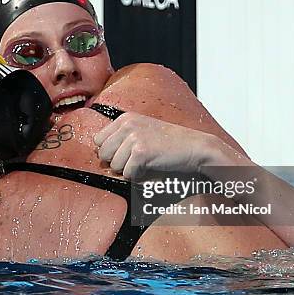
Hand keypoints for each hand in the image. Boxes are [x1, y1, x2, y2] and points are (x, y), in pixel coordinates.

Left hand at [93, 112, 221, 178]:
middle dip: (117, 162)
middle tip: (137, 161)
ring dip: (129, 170)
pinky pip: (128, 173)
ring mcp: (134, 137)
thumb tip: (101, 156)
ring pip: (115, 166)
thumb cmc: (170, 143)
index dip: (110, 152)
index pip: (98, 140)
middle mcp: (127, 125)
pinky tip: (151, 167)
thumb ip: (121, 138)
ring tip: (146, 162)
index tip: (125, 155)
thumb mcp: (142, 131)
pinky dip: (139, 176)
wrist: (195, 147)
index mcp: (125, 118)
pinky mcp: (141, 152)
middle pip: (103, 154)